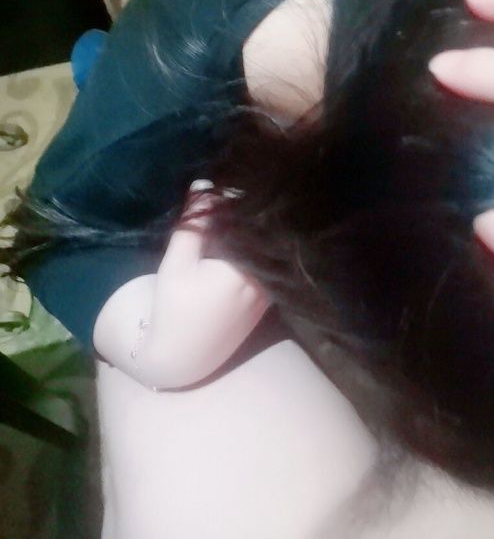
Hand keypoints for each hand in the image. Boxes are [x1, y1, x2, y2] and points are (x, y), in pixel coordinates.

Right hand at [93, 181, 268, 389]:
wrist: (182, 358)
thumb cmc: (175, 309)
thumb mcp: (177, 263)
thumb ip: (192, 223)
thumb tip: (204, 184)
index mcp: (244, 269)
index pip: (253, 222)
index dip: (241, 199)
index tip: (227, 184)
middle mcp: (265, 279)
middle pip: (263, 235)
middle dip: (247, 214)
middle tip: (228, 194)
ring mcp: (269, 291)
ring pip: (265, 250)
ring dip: (250, 233)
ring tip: (229, 215)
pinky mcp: (266, 300)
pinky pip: (265, 265)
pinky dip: (253, 251)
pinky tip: (235, 242)